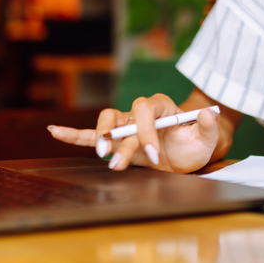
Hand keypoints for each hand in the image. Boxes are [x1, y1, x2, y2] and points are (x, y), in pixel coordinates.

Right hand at [48, 93, 219, 172]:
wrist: (189, 151)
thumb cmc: (196, 141)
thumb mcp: (208, 136)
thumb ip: (208, 125)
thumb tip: (209, 112)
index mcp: (160, 106)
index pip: (145, 111)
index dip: (146, 132)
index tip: (153, 155)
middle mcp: (139, 112)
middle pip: (119, 115)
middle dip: (113, 134)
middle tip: (113, 156)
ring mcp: (126, 126)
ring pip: (105, 124)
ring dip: (98, 138)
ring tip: (100, 154)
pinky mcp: (118, 141)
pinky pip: (92, 135)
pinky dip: (74, 135)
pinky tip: (55, 132)